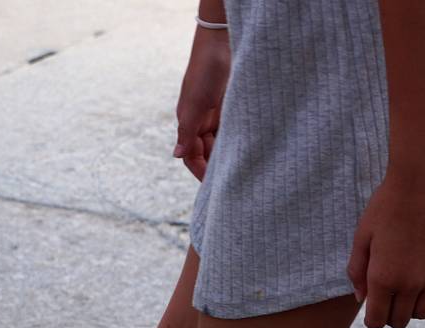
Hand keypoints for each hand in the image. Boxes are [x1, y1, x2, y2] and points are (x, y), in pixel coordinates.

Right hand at [175, 29, 230, 180]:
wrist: (223, 43)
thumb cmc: (205, 71)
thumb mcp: (195, 105)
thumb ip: (186, 131)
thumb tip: (176, 155)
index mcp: (189, 121)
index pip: (191, 156)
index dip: (200, 172)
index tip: (213, 187)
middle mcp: (202, 121)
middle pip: (207, 153)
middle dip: (216, 167)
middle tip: (233, 181)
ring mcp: (218, 114)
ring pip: (221, 144)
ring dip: (228, 156)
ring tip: (243, 168)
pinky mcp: (233, 107)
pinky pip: (234, 131)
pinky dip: (239, 142)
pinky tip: (249, 149)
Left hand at [346, 165, 424, 327]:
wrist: (423, 183)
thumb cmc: (386, 206)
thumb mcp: (362, 236)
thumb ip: (357, 270)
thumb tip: (361, 297)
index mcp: (383, 278)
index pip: (376, 321)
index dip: (371, 317)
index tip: (371, 304)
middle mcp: (409, 284)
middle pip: (400, 321)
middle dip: (390, 314)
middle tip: (386, 295)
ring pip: (422, 313)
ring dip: (411, 307)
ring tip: (405, 288)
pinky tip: (424, 276)